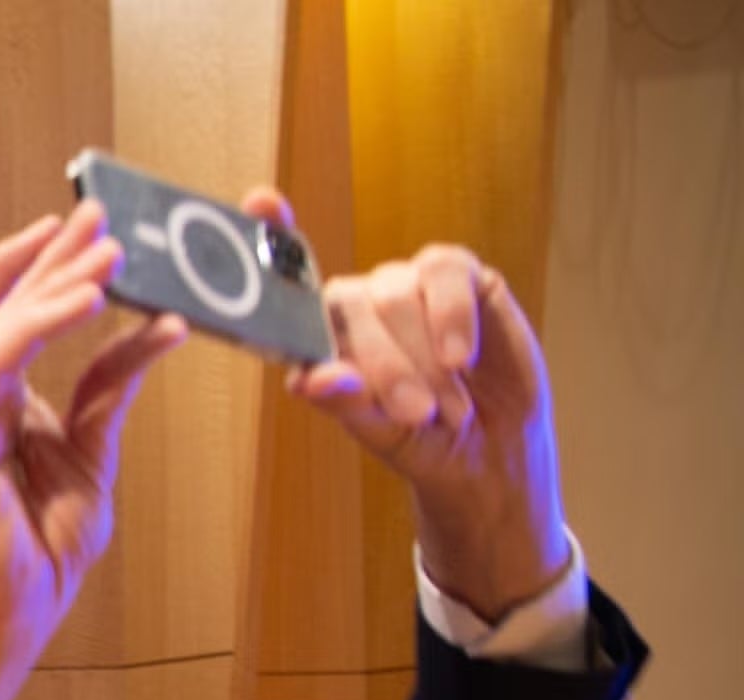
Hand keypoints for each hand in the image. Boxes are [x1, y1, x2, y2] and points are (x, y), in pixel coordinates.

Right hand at [0, 203, 186, 699]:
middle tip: (101, 215)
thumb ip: (109, 393)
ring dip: (52, 279)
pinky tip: (88, 300)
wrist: (10, 615)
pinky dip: (41, 323)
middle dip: (49, 254)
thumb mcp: (96, 457)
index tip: (96, 231)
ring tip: (107, 250)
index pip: (10, 318)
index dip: (48, 269)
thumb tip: (154, 328)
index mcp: (1, 407)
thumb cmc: (42, 552)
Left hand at [262, 186, 570, 619]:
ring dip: (422, 358)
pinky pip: (444, 273)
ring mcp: (407, 283)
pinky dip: (452, 317)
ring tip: (444, 407)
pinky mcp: (458, 275)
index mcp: (322, 333)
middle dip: (384, 366)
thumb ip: (344, 402)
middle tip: (415, 414)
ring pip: (395, 294)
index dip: (270, 234)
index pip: (287, 278)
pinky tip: (461, 356)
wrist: (490, 452)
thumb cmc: (420, 441)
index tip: (259, 200)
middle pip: (350, 304)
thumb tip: (312, 379)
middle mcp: (358, 301)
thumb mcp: (378, 432)